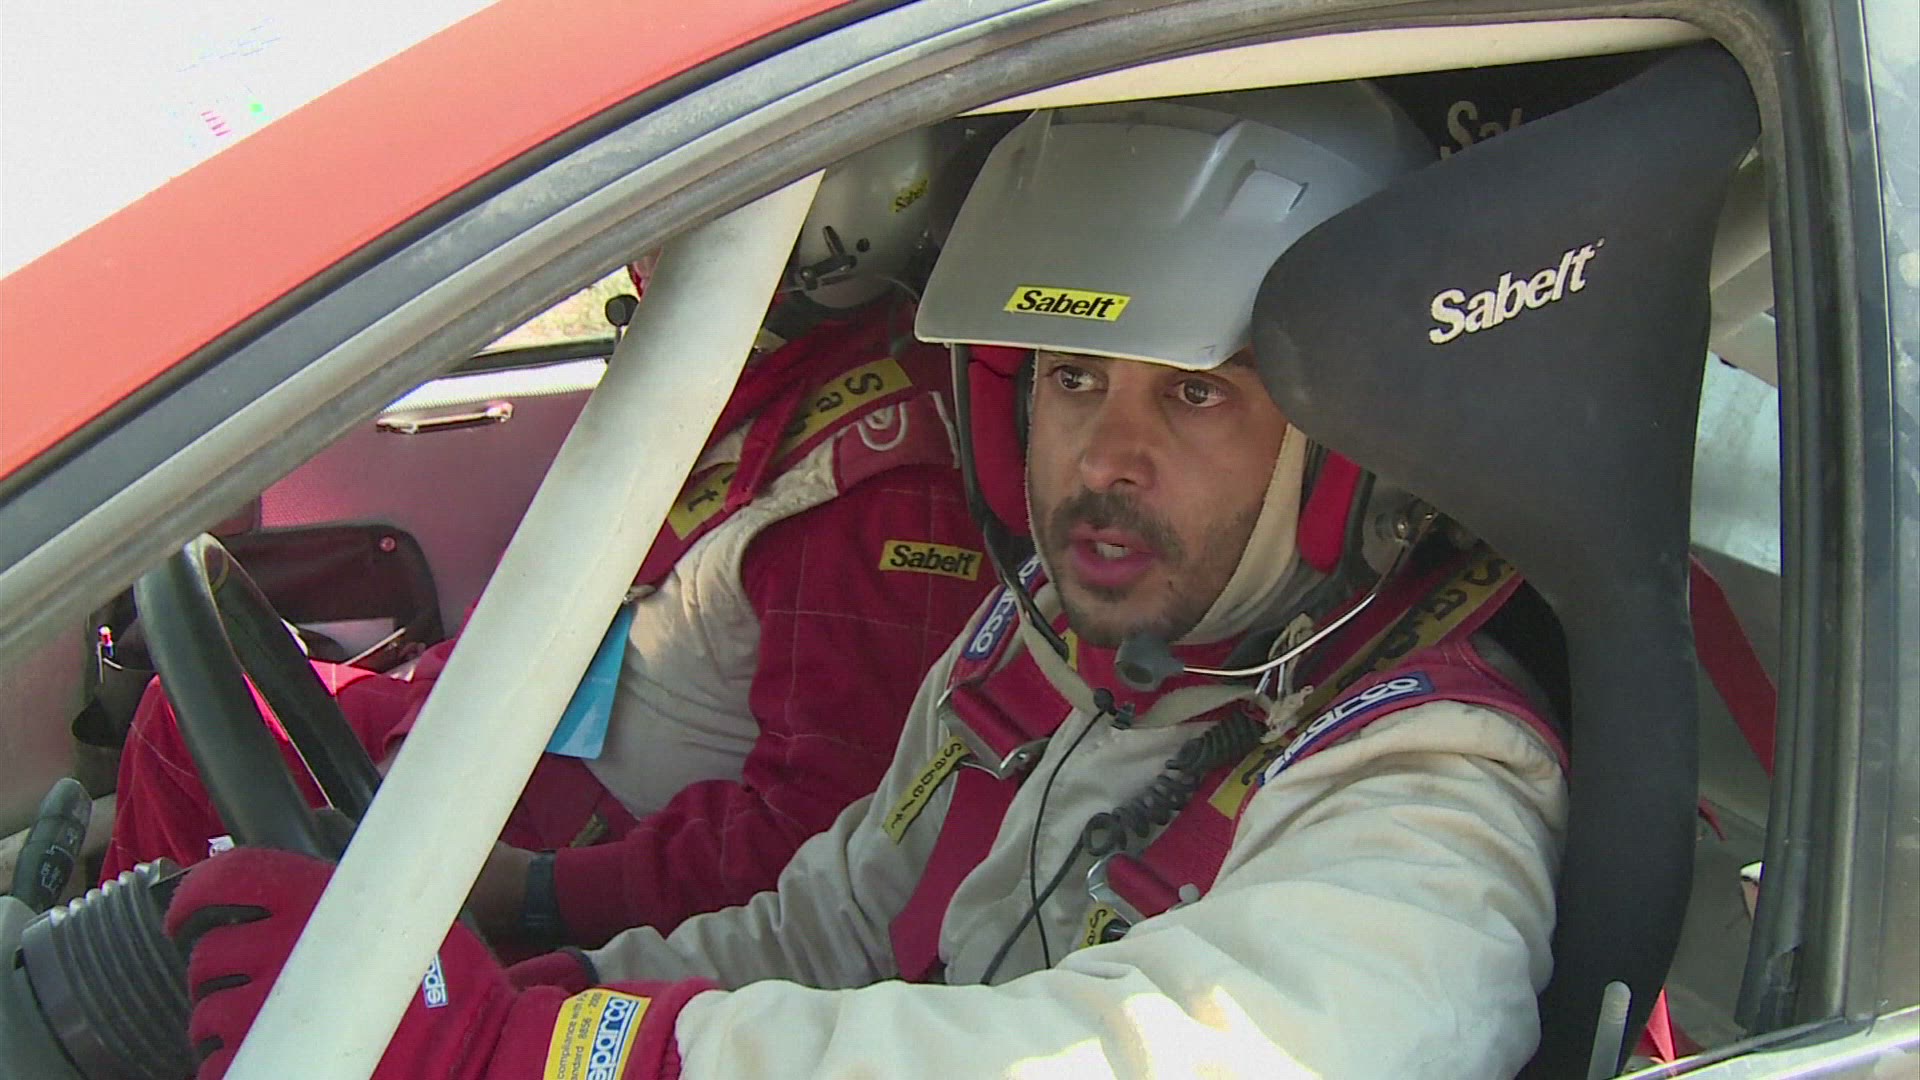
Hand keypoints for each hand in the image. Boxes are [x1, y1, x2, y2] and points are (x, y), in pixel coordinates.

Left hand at [165, 847, 699, 1079]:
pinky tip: (265, 1059)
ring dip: (222, 1021)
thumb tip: (322, 859)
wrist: (479, 1048)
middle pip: (209, 955)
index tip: (190, 914)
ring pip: (206, 1015)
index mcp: (319, 900)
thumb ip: (361, 888)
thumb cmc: (456, 981)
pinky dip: (232, 1064)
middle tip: (246, 981)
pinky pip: (221, 1065)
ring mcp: (272, 1014)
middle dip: (218, 969)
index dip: (194, 896)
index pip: (226, 879)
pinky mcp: (275, 1067)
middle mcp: (285, 951)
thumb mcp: (416, 909)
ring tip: (259, 1027)